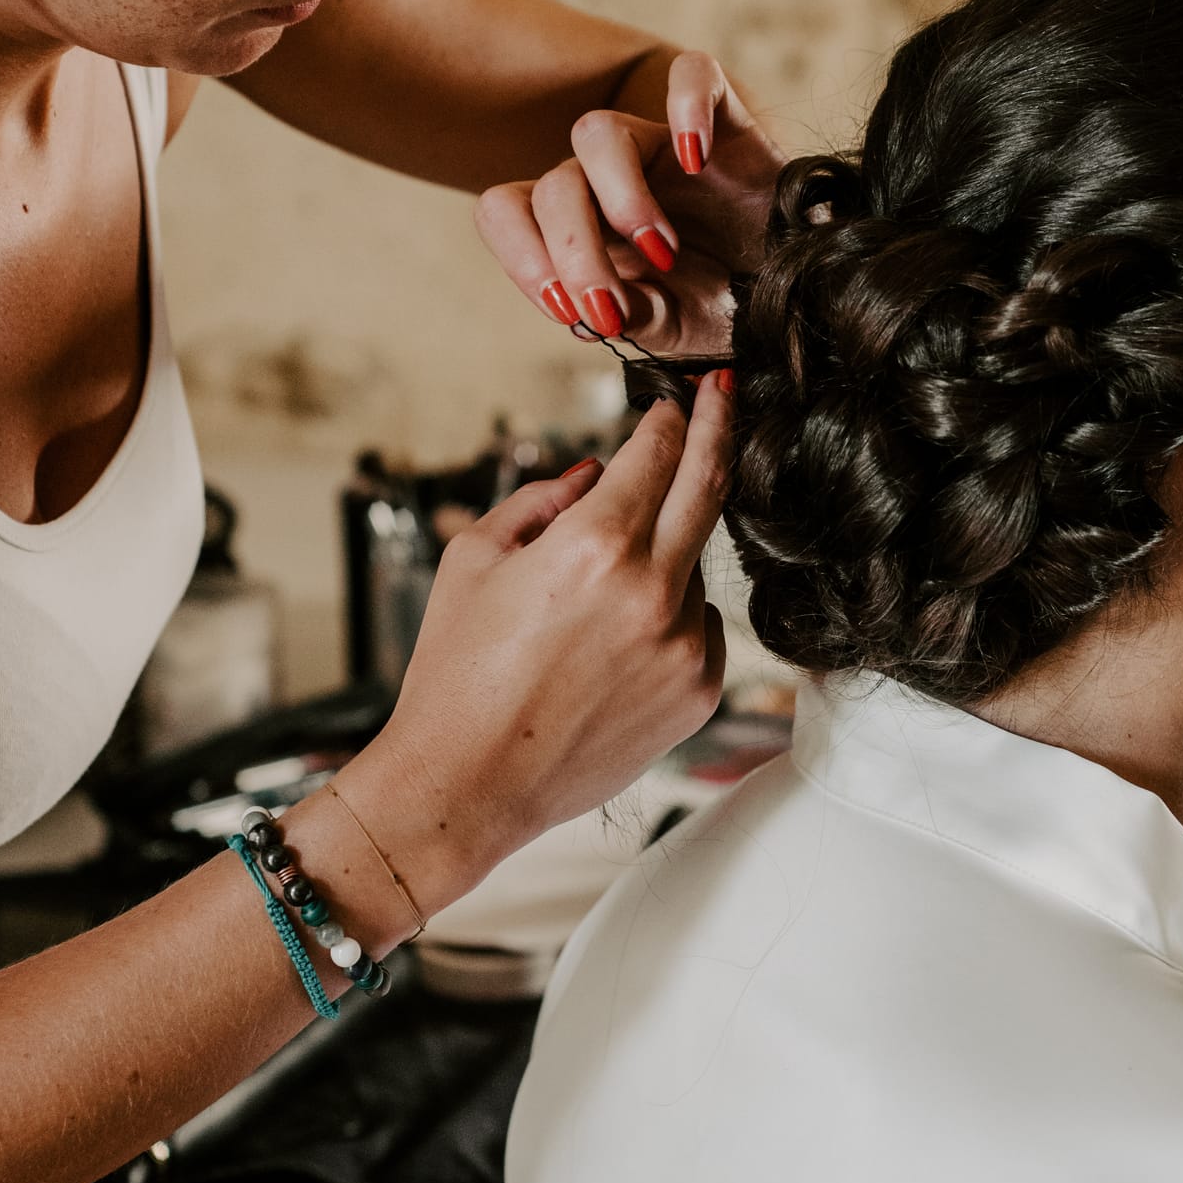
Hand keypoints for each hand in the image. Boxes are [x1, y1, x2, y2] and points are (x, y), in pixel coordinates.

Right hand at [323, 380, 732, 913]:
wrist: (469, 784)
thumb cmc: (456, 674)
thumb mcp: (474, 560)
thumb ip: (541, 501)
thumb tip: (593, 474)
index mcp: (594, 547)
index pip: (657, 454)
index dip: (670, 418)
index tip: (681, 400)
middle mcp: (653, 591)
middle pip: (708, 486)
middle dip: (719, 428)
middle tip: (726, 397)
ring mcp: (684, 646)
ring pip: (693, 568)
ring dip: (661, 559)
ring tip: (591, 607)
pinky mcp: (699, 693)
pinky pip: (699, 628)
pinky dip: (669, 619)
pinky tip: (610, 651)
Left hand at [475, 50, 783, 357]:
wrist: (800, 296)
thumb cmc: (725, 306)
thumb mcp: (669, 327)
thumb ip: (628, 317)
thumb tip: (587, 314)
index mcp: (580, 225)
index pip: (507, 209)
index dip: (521, 256)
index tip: (567, 310)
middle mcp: (609, 179)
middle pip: (554, 183)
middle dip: (575, 252)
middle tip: (614, 307)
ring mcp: (663, 147)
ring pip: (597, 131)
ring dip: (620, 198)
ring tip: (665, 252)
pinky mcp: (724, 122)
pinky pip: (693, 74)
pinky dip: (688, 106)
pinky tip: (698, 160)